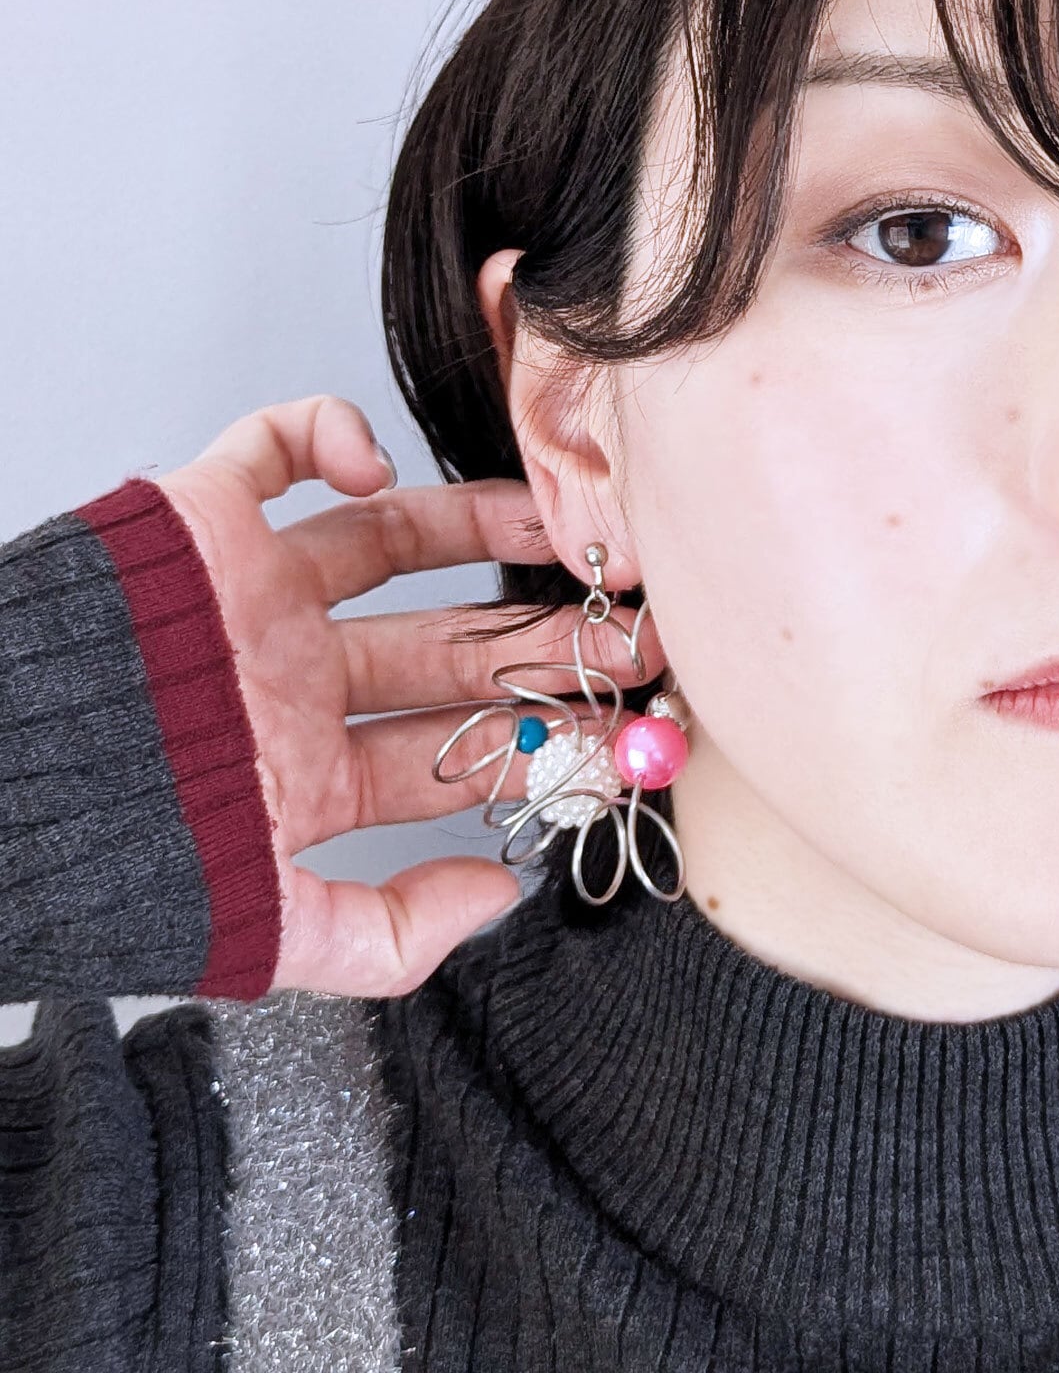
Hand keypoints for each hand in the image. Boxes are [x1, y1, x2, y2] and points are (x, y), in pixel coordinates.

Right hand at [156, 394, 660, 997]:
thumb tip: (503, 896)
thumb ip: (386, 936)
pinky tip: (383, 468)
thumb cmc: (99, 862)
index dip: (546, 734)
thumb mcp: (258, 933)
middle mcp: (288, 676)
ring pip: (392, 538)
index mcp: (303, 768)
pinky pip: (274, 446)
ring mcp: (248, 598)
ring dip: (489, 526)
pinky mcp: (197, 522)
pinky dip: (332, 435)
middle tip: (645, 626)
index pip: (453, 745)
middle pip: (446, 643)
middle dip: (548, 638)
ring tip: (574, 529)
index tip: (635, 724)